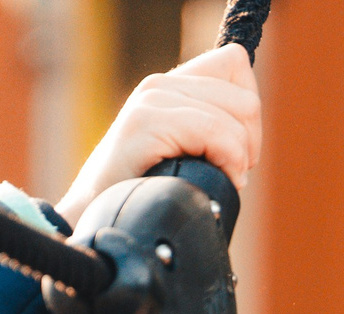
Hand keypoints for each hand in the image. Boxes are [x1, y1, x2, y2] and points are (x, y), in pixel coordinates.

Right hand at [55, 44, 261, 226]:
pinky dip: (229, 163)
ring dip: (239, 159)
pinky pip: (216, 133)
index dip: (247, 112)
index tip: (233, 150)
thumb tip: (251, 128)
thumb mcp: (179, 151)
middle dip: (249, 143)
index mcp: (169, 85)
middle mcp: (159, 85)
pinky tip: (216, 182)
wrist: (92, 219)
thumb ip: (208, 126)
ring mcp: (151, 100)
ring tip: (218, 180)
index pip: (235, 64)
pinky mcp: (146, 122)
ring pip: (238, 115)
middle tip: (228, 173)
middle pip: (245, 99)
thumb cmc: (140, 193)